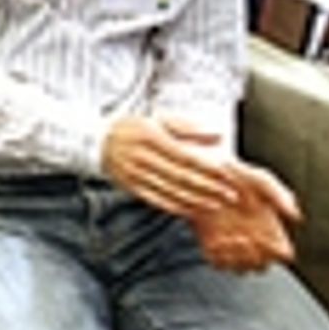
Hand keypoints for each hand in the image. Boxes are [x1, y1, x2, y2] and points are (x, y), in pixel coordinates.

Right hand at [103, 115, 240, 220]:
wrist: (99, 142)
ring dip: (197, 200)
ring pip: (171, 191)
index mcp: (151, 137)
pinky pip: (158, 200)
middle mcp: (142, 157)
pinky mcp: (132, 188)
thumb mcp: (159, 120)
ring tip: (217, 204)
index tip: (228, 175)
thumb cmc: (134, 129)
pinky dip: (178, 206)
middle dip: (208, 188)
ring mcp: (135, 175)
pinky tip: (194, 209)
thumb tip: (218, 136)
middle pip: (181, 177)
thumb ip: (189, 127)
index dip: (207, 168)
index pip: (185, 156)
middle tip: (229, 195)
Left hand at [187, 162, 301, 272]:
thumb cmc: (240, 175)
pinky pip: (217, 263)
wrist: (209, 172)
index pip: (283, 256)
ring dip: (238, 259)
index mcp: (271, 230)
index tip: (270, 240)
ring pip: (241, 269)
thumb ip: (282, 196)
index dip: (278, 253)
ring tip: (233, 239)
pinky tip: (218, 241)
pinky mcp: (212, 244)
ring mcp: (232, 245)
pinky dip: (219, 258)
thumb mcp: (263, 180)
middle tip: (249, 240)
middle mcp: (253, 241)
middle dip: (256, 258)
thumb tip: (297, 216)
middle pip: (261, 267)